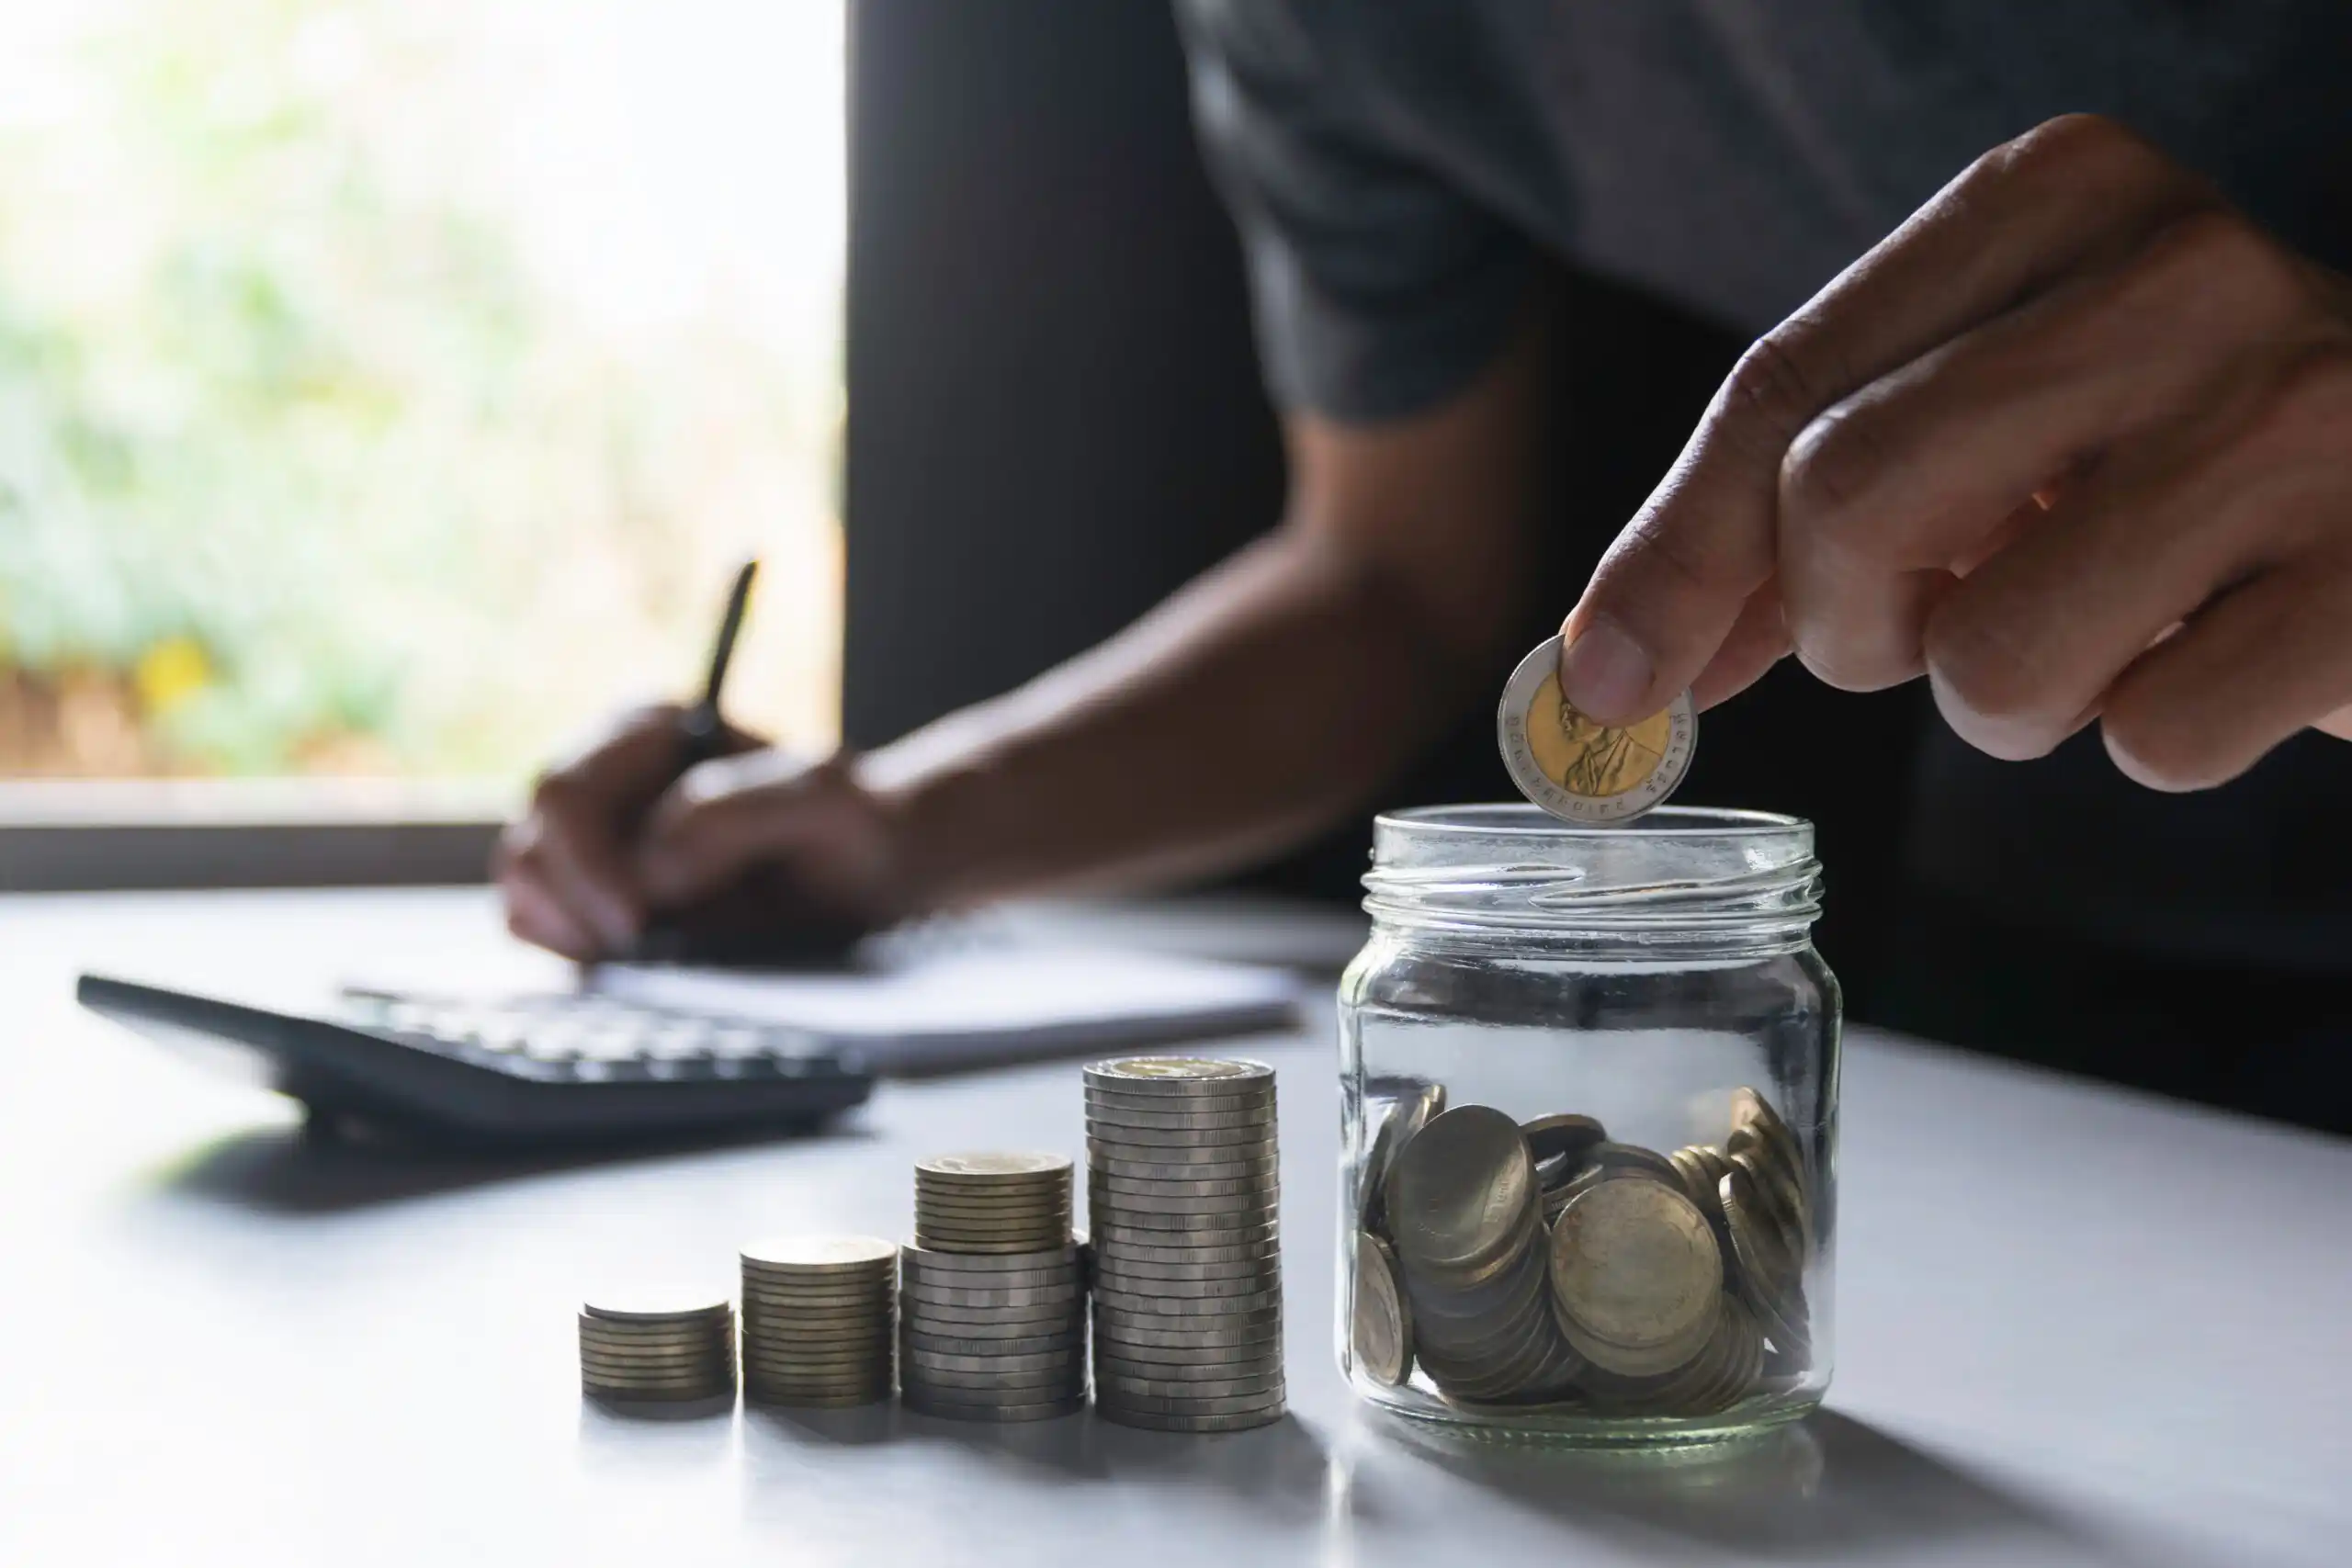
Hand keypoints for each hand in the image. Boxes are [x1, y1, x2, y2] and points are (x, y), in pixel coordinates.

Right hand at [496, 704, 905, 959]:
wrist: (873, 871)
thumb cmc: (854, 825)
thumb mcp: (825, 803)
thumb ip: (735, 814)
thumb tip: (649, 865)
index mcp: (646, 731)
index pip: (566, 796)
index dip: (589, 868)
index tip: (637, 925)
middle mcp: (605, 776)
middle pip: (529, 846)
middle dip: (576, 909)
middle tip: (643, 950)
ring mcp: (592, 838)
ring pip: (524, 890)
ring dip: (572, 934)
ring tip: (648, 952)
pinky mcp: (593, 894)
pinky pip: (542, 928)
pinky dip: (575, 952)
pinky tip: (638, 958)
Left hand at [1558, 114, 2351, 789]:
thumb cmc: (2181, 459)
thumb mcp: (1993, 423)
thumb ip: (1798, 510)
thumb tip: (1611, 666)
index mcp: (2061, 197)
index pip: (1785, 388)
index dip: (1674, 556)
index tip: (1608, 680)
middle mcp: (2186, 271)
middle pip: (1851, 499)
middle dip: (1849, 626)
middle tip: (1920, 633)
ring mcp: (2306, 417)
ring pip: (1991, 653)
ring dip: (2009, 703)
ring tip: (2108, 627)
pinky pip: (2156, 738)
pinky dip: (2157, 740)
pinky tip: (2225, 651)